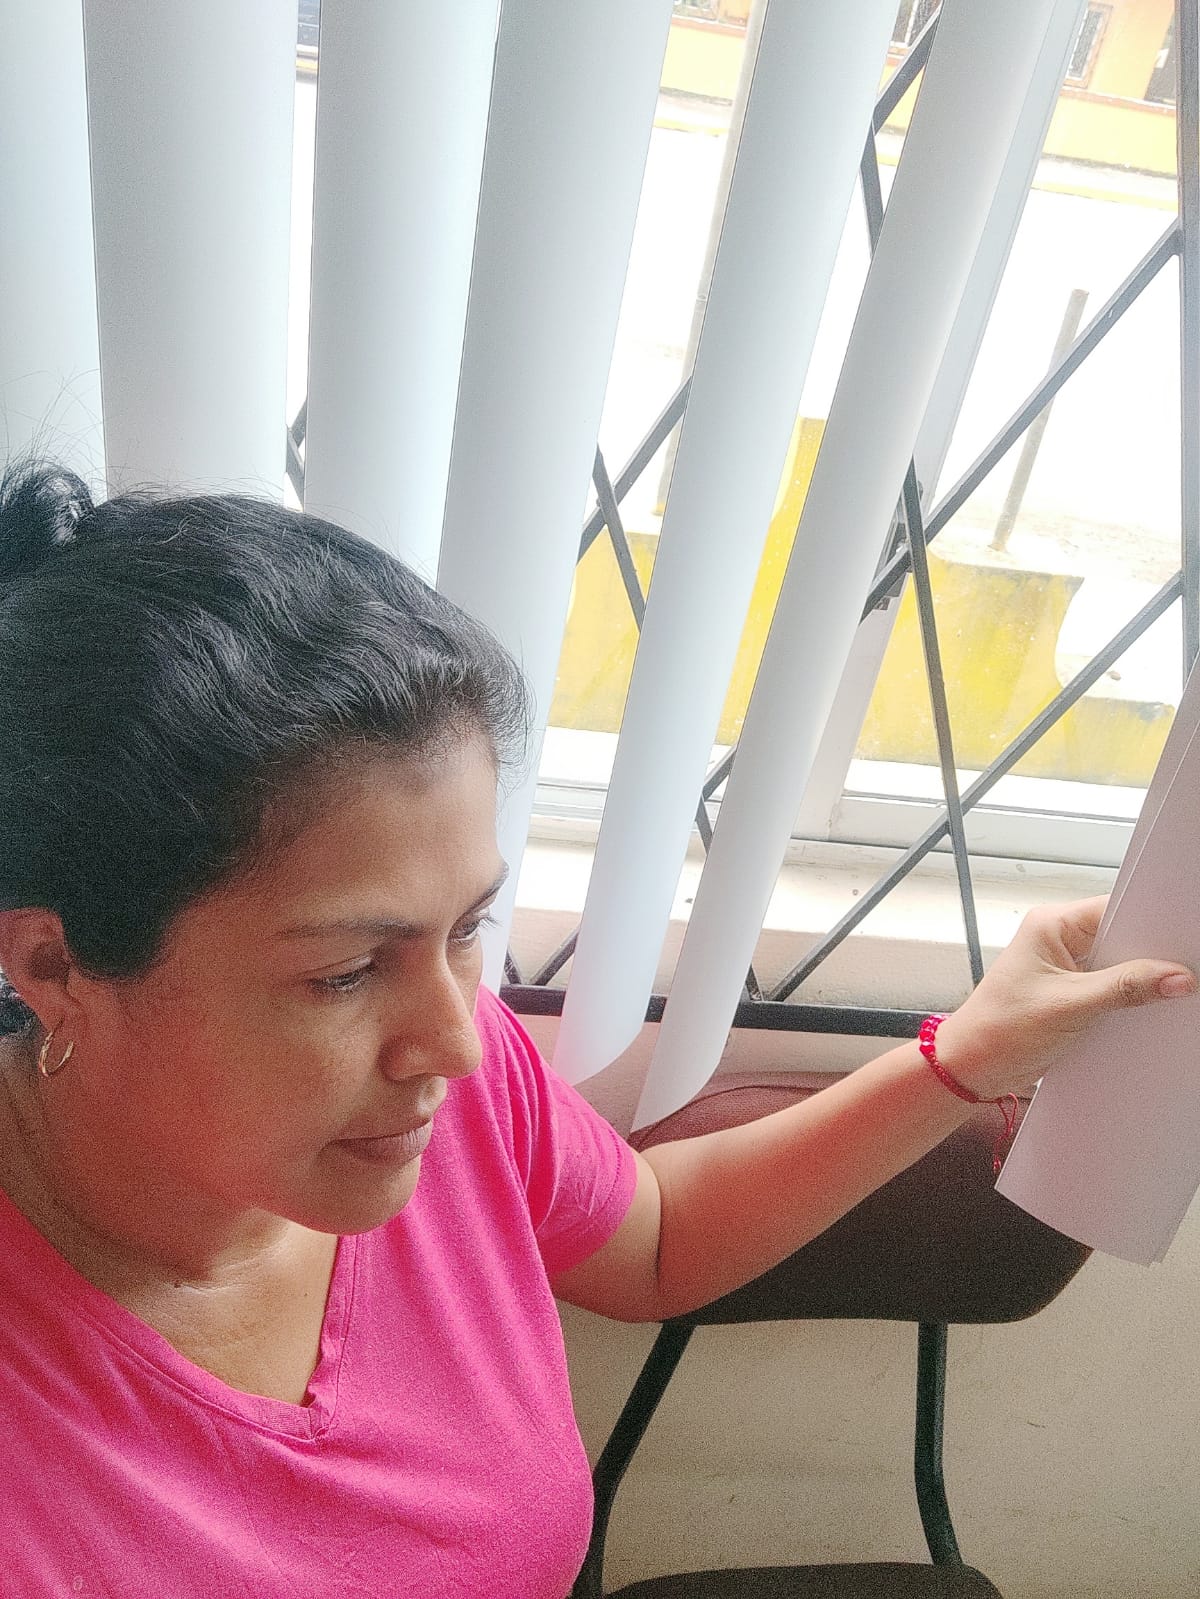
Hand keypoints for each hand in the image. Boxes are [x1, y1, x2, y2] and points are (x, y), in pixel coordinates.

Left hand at [932, 896, 1195, 1100]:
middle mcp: (1060, 939)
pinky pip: (1113, 988)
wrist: (972, 1068)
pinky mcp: (1073, 994)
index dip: (1152, 921)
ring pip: (1120, 965)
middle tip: (1186, 970)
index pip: (1115, 909)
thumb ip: (1126, 989)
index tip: (1185, 939)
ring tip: (1173, 993)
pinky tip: (1151, 1011)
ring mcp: (1067, 968)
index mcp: (1051, 925)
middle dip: (1152, 955)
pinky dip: (1131, 1000)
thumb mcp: (1070, 1006)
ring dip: (1142, 981)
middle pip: (1121, 937)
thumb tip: (1176, 977)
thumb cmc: (1000, 1028)